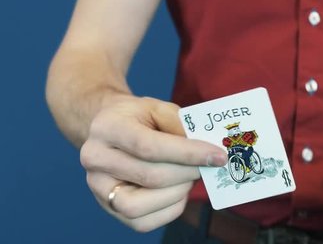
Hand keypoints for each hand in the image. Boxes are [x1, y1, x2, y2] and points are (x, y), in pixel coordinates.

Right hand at [80, 96, 227, 231]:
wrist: (109, 129)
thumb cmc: (139, 118)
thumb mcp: (158, 108)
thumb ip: (180, 125)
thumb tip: (205, 151)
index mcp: (107, 128)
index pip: (149, 147)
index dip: (188, 154)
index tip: (217, 156)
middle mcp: (95, 159)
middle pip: (149, 176)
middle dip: (188, 173)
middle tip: (209, 165)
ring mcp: (98, 187)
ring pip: (140, 206)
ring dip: (177, 193)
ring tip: (191, 177)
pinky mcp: (108, 208)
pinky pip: (142, 222)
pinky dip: (170, 209)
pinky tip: (179, 191)